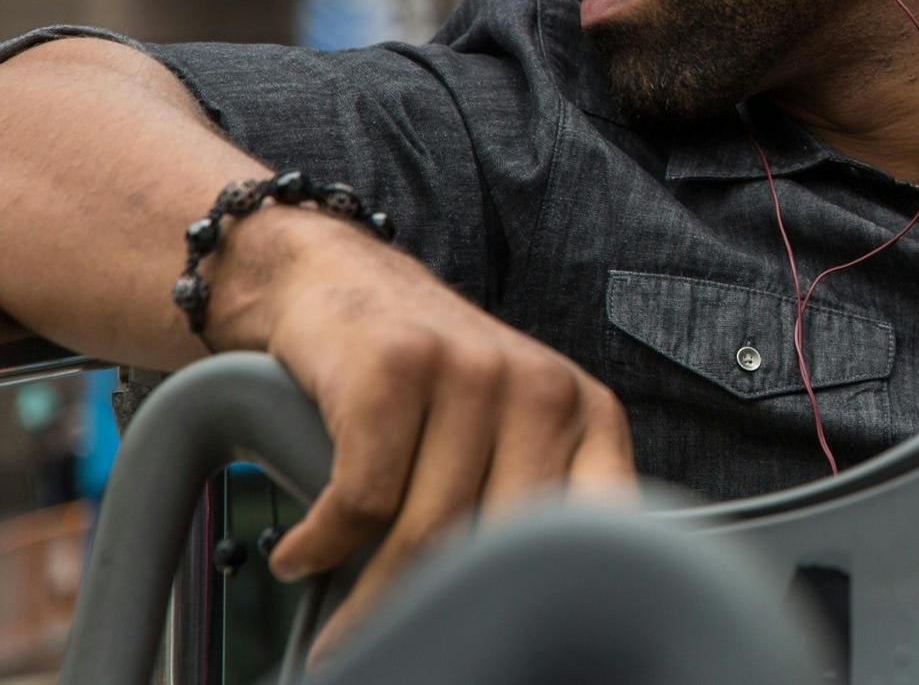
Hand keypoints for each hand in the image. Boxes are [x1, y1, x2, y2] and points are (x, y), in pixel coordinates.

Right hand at [208, 209, 635, 650]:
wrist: (339, 283)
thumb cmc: (425, 383)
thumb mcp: (507, 432)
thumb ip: (530, 501)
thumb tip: (521, 613)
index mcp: (587, 417)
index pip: (604, 524)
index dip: (560, 593)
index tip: (503, 639)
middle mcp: (543, 390)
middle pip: (505, 542)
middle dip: (445, 612)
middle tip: (401, 650)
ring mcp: (472, 372)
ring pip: (429, 531)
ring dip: (369, 601)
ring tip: (337, 633)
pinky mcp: (398, 369)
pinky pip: (363, 501)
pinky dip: (322, 545)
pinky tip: (302, 553)